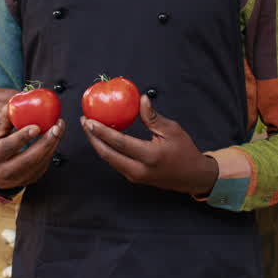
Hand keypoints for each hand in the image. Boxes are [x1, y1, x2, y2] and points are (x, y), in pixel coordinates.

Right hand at [0, 106, 64, 189]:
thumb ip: (4, 120)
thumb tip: (12, 105)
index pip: (7, 147)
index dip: (22, 137)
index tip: (36, 127)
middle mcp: (3, 171)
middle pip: (28, 159)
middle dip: (45, 142)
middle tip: (56, 127)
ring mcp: (17, 179)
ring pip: (40, 163)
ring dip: (52, 145)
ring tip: (58, 128)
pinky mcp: (29, 180)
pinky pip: (44, 165)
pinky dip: (51, 150)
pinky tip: (54, 138)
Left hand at [82, 95, 217, 195]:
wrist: (192, 176)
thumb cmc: (184, 151)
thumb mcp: (172, 130)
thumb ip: (152, 117)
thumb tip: (141, 99)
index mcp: (150, 156)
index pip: (120, 143)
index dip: (102, 131)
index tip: (89, 120)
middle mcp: (139, 169)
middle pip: (107, 154)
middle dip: (92, 138)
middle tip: (85, 122)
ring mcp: (135, 176)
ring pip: (109, 160)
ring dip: (97, 144)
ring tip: (90, 128)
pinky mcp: (133, 178)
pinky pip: (115, 163)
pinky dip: (106, 150)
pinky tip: (102, 138)